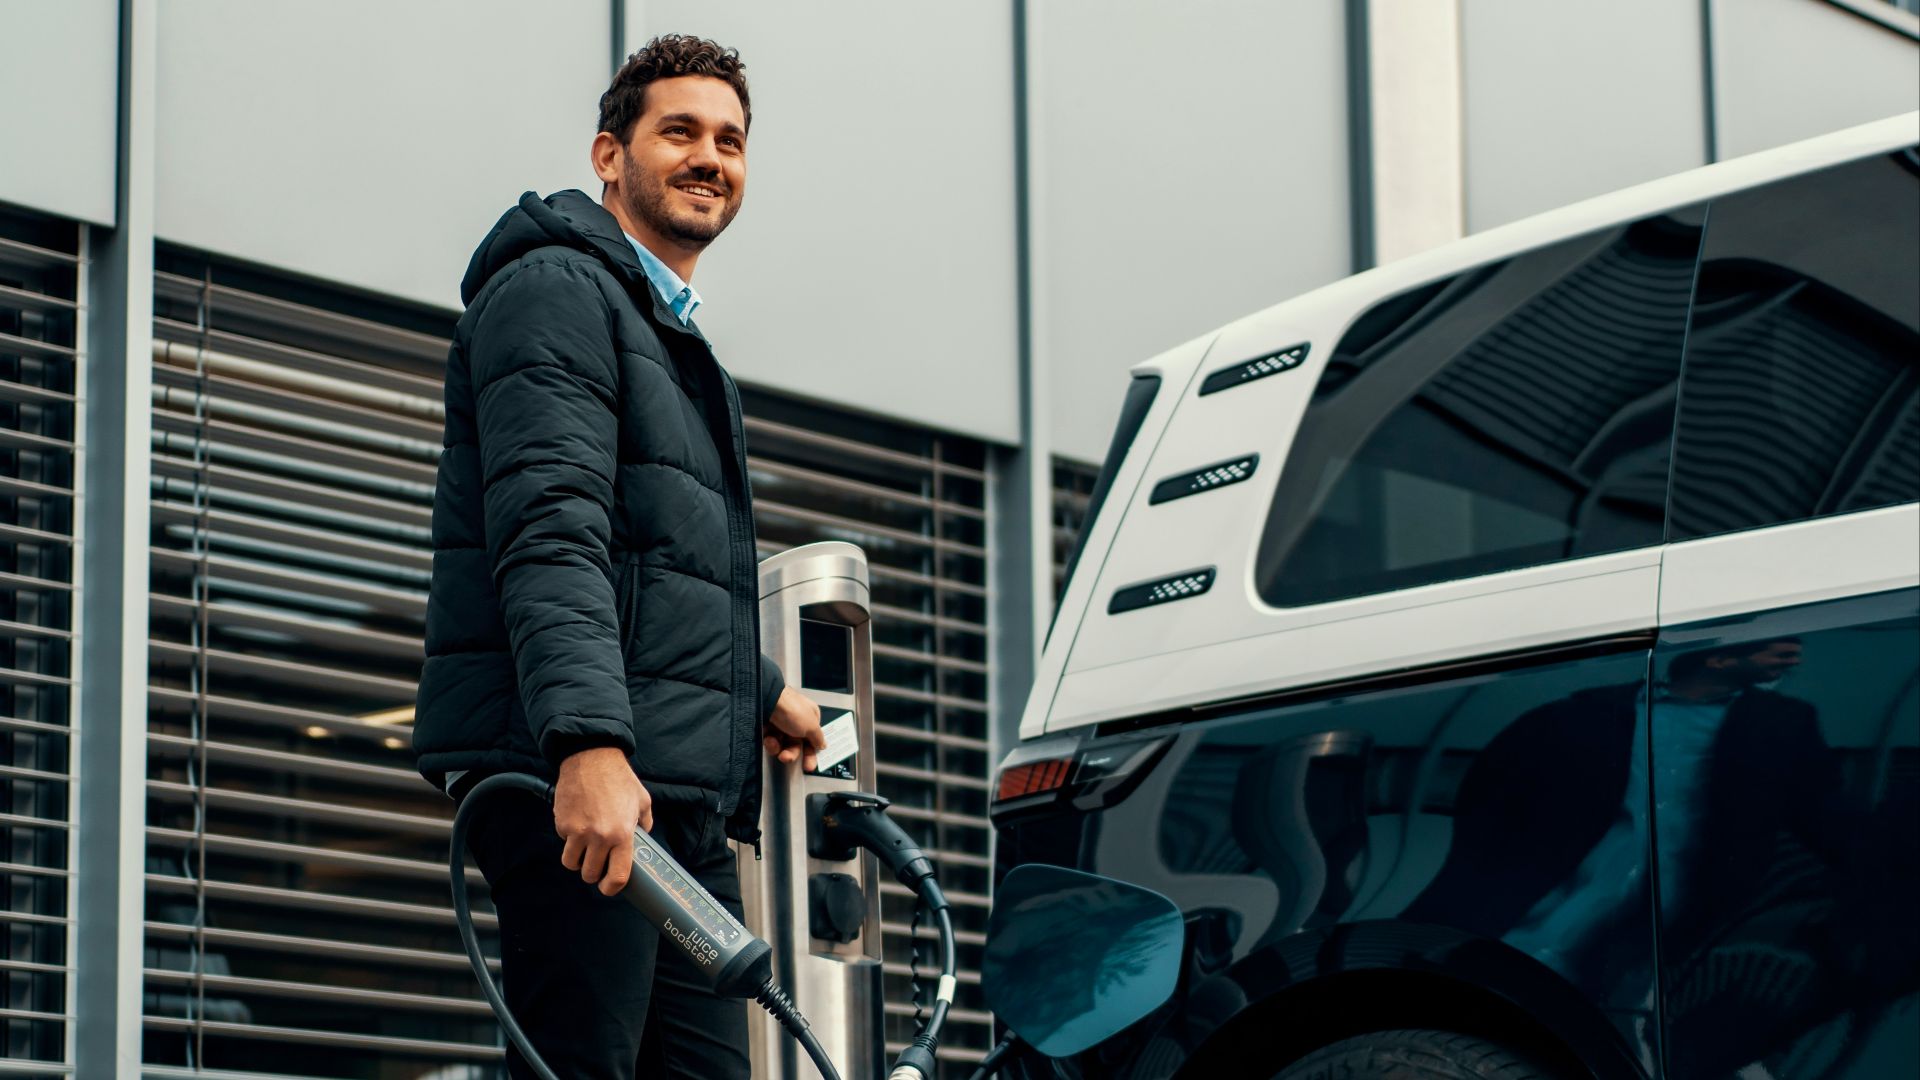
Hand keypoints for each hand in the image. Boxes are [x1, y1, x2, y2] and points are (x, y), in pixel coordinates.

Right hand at [553, 746, 651, 896]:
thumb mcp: (642, 801)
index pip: (618, 876)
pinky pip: (563, 842)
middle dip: (594, 872)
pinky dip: (569, 839)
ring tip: (586, 847)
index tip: (610, 887)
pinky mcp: (562, 823)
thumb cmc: (619, 778)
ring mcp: (577, 830)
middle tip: (598, 862)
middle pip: (590, 874)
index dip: (612, 888)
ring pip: (571, 863)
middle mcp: (599, 836)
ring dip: (578, 859)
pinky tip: (578, 824)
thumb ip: (644, 825)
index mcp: (622, 834)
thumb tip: (643, 840)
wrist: (591, 757)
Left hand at [764, 686, 826, 772]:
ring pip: (783, 745)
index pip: (813, 740)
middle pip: (796, 744)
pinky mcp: (768, 726)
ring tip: (774, 745)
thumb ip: (818, 738)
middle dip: (792, 753)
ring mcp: (781, 723)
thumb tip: (823, 744)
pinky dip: (770, 742)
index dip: (811, 753)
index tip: (808, 766)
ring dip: (779, 749)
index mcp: (810, 718)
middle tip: (787, 758)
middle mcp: (796, 721)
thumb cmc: (791, 708)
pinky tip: (769, 739)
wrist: (768, 700)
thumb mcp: (811, 726)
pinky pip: (771, 741)